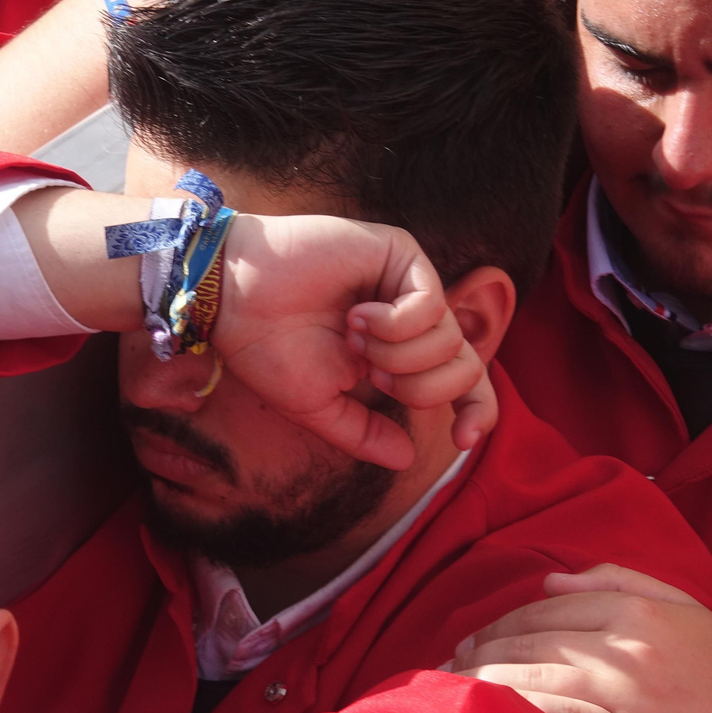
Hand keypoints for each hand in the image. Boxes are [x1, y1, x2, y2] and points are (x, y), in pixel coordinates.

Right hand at [216, 214, 495, 470]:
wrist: (232, 302)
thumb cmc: (267, 348)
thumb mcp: (319, 407)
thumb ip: (364, 433)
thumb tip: (409, 459)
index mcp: (397, 353)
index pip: (463, 382)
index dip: (479, 412)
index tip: (464, 441)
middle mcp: (411, 318)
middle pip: (466, 367)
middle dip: (420, 388)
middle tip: (370, 373)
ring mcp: (408, 284)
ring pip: (451, 338)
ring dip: (396, 354)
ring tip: (351, 334)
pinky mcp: (400, 253)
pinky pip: (431, 304)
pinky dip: (395, 324)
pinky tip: (357, 315)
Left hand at [451, 565, 711, 712]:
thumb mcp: (684, 610)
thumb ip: (617, 581)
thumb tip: (549, 581)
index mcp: (639, 608)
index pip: (546, 608)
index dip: (499, 623)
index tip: (471, 639)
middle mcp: (630, 644)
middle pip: (532, 640)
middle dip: (480, 651)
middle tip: (448, 665)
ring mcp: (628, 692)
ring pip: (534, 676)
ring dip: (481, 681)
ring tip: (451, 689)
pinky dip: (513, 712)